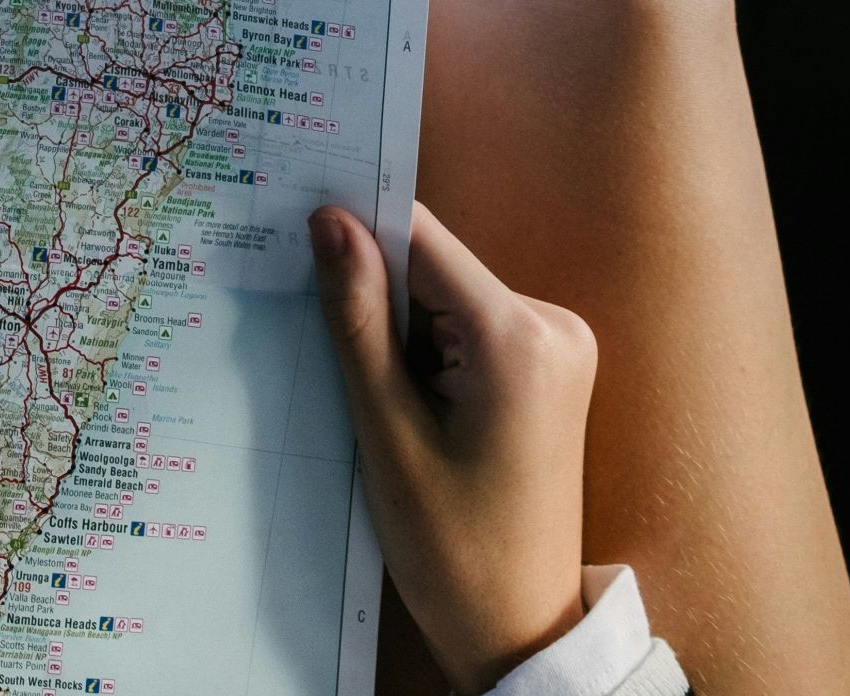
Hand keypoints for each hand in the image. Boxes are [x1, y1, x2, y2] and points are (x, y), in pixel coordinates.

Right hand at [309, 203, 595, 694]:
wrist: (519, 627)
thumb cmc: (453, 548)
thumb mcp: (388, 433)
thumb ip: (358, 320)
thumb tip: (329, 221)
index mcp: (519, 338)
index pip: (420, 241)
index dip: (354, 230)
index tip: (292, 229)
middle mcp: (553, 325)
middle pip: (432, 269)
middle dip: (374, 297)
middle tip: (330, 353)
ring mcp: (558, 345)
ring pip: (443, 299)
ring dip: (396, 332)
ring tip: (377, 403)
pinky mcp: (548, 367)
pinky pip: (466, 329)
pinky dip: (424, 353)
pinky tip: (404, 406)